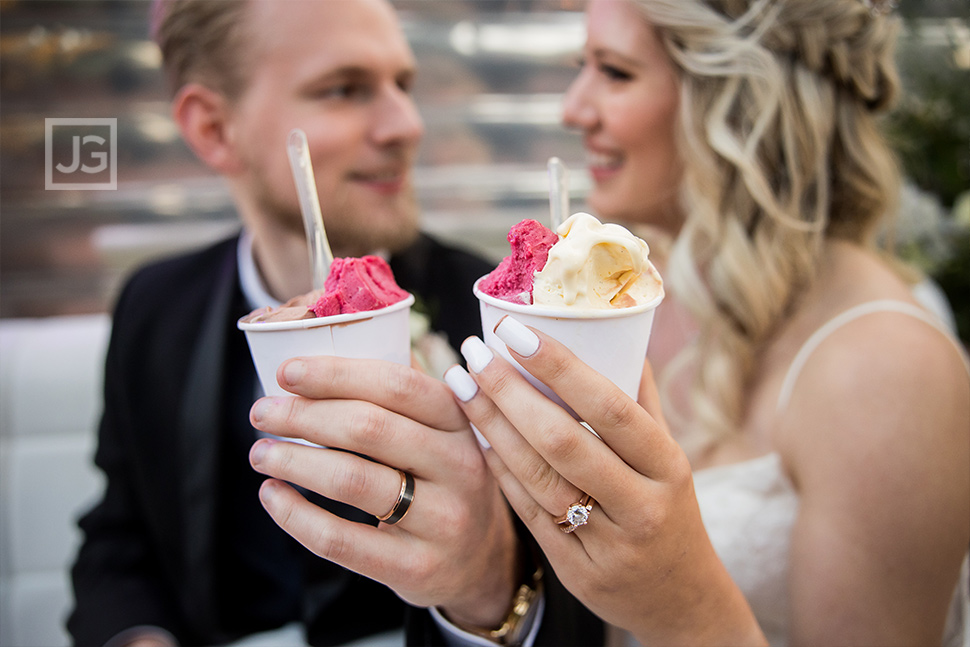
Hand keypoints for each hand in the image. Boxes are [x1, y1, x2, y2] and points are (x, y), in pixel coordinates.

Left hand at [248, 356, 519, 628]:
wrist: (482, 560)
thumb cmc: (442, 480)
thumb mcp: (442, 432)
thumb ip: (400, 394)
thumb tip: (328, 353)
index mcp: (460, 421)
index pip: (398, 386)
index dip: (338, 374)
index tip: (288, 372)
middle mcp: (459, 467)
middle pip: (369, 429)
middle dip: (304, 416)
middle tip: (262, 412)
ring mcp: (442, 520)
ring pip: (353, 480)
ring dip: (294, 461)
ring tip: (261, 453)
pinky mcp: (416, 567)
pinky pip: (342, 540)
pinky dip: (296, 515)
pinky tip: (273, 496)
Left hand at [445, 316, 764, 645]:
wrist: (678, 596)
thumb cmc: (667, 507)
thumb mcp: (669, 457)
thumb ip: (640, 401)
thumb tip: (618, 331)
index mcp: (666, 466)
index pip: (609, 408)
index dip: (559, 367)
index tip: (515, 331)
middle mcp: (640, 505)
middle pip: (562, 441)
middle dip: (510, 391)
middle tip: (473, 351)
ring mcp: (605, 541)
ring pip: (537, 476)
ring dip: (493, 426)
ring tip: (461, 385)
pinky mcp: (574, 567)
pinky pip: (527, 509)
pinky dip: (499, 468)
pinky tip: (475, 434)